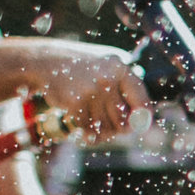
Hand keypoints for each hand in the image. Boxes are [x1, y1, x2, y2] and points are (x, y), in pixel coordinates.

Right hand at [18, 39, 151, 139]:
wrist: (48, 61)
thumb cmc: (85, 66)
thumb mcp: (110, 65)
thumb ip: (129, 87)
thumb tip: (146, 120)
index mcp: (120, 69)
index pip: (142, 103)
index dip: (144, 120)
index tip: (141, 126)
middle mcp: (107, 80)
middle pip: (124, 122)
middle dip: (119, 128)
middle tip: (111, 123)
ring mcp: (90, 92)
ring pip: (106, 129)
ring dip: (102, 131)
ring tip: (96, 120)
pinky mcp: (74, 103)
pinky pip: (89, 130)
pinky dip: (88, 133)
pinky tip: (83, 124)